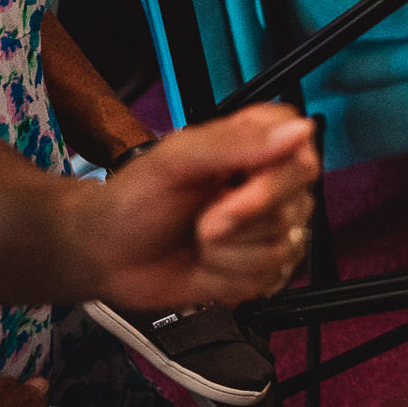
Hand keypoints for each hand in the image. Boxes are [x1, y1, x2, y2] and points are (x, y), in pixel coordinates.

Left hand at [81, 104, 319, 311]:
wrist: (105, 258)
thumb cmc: (132, 200)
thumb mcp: (175, 161)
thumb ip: (235, 142)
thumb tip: (299, 130)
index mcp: (256, 144)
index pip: (302, 149)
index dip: (278, 176)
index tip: (238, 187)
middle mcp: (270, 184)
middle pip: (296, 203)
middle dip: (241, 219)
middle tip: (202, 221)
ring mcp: (268, 228)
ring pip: (284, 244)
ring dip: (228, 251)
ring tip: (198, 240)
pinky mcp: (261, 268)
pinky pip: (269, 276)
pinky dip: (227, 276)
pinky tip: (205, 264)